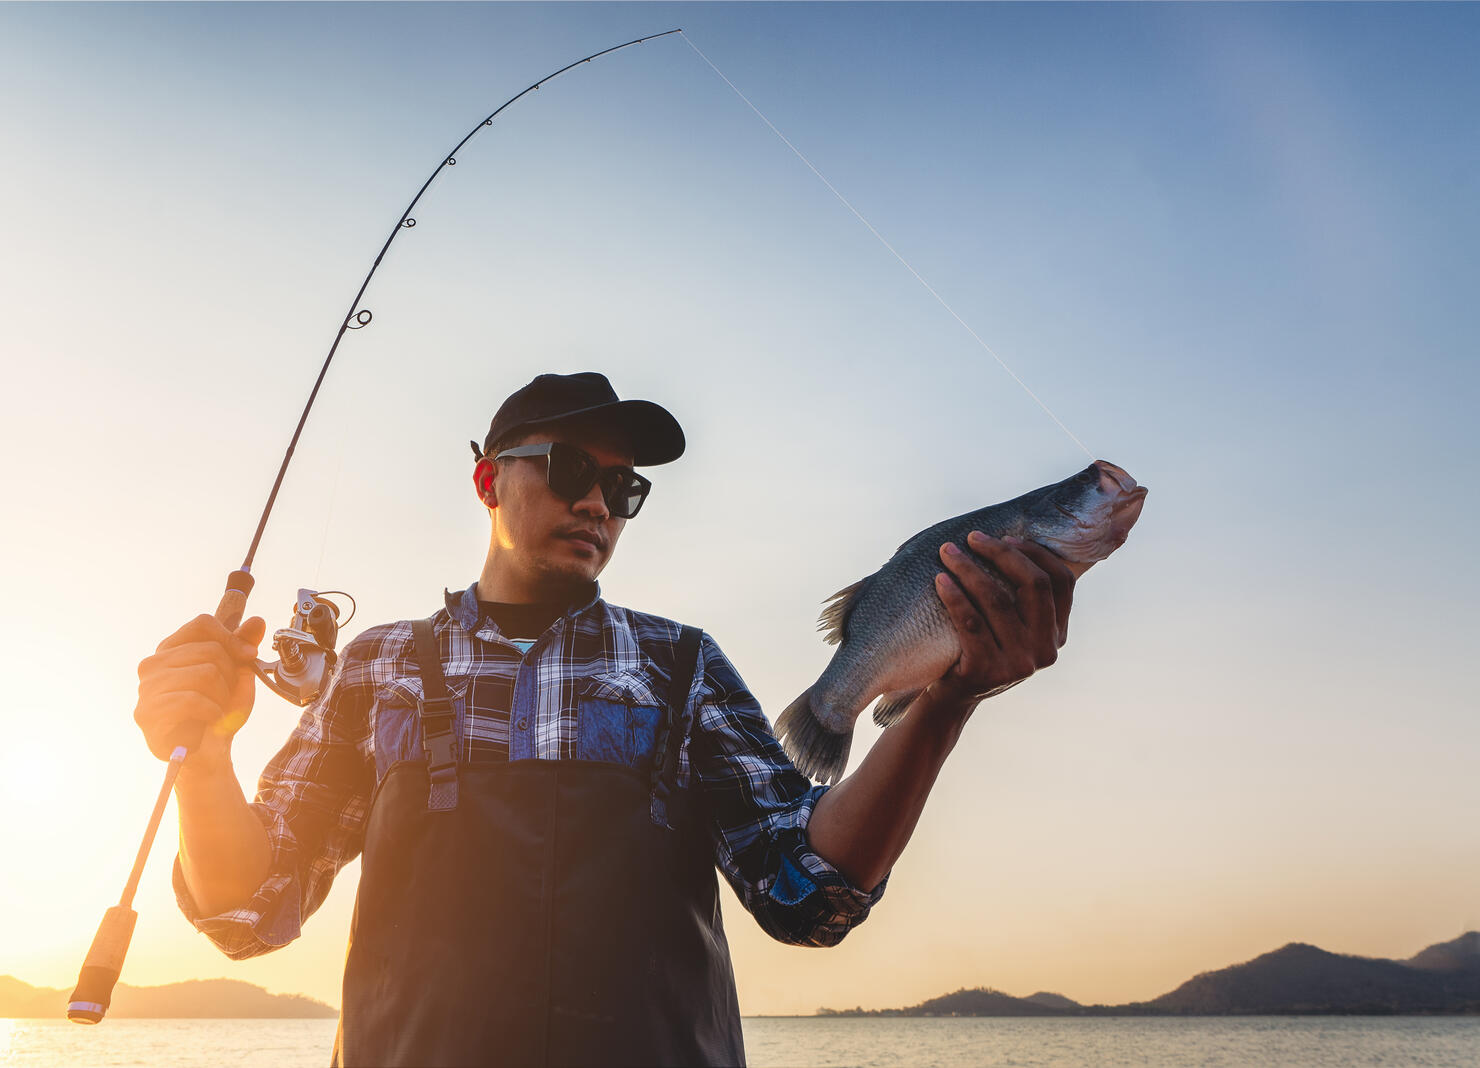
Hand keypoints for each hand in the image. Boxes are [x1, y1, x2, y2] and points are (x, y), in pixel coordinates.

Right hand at [134, 613, 266, 772]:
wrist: (209, 752)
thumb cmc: (219, 710)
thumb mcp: (238, 675)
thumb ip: (244, 646)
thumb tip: (257, 621)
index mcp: (172, 648)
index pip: (203, 624)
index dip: (232, 639)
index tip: (247, 658)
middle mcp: (154, 663)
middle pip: (210, 650)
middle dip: (230, 676)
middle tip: (223, 696)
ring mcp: (147, 687)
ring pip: (205, 674)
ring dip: (222, 697)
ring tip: (214, 710)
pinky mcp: (146, 712)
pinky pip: (192, 700)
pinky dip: (212, 712)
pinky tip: (208, 719)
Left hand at [929, 531, 1075, 707]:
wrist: (953, 697)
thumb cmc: (981, 647)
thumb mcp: (1013, 627)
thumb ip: (1023, 598)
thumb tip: (1012, 536)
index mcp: (1058, 635)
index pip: (1062, 582)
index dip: (1035, 554)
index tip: (1006, 539)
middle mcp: (1045, 650)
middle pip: (1033, 585)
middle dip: (1001, 554)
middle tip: (972, 538)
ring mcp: (1018, 664)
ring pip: (997, 600)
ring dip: (969, 569)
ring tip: (948, 552)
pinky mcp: (987, 672)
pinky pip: (970, 623)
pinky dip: (954, 596)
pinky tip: (940, 580)